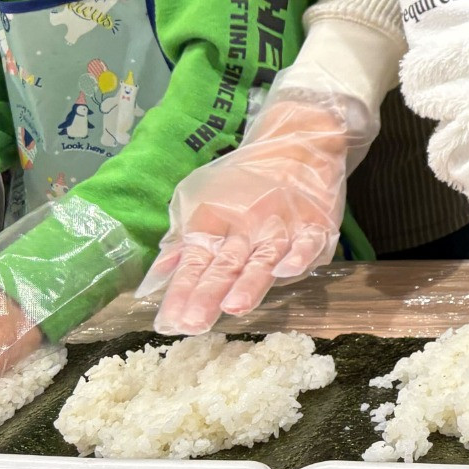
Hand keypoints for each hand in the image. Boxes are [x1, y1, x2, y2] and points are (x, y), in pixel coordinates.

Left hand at [139, 91, 376, 335]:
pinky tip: (287, 272)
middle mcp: (246, 228)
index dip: (181, 292)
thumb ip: (180, 243)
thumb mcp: (200, 201)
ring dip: (251, 282)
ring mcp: (282, 226)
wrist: (297, 144)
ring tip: (235, 307)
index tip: (167, 324)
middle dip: (209, 294)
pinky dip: (299, 256)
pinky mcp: (315, 225)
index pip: (194, 263)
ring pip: (264, 257)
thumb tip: (153, 280)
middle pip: (225, 265)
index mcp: (214, 224)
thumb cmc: (243, 181)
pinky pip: (308, 242)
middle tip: (194, 324)